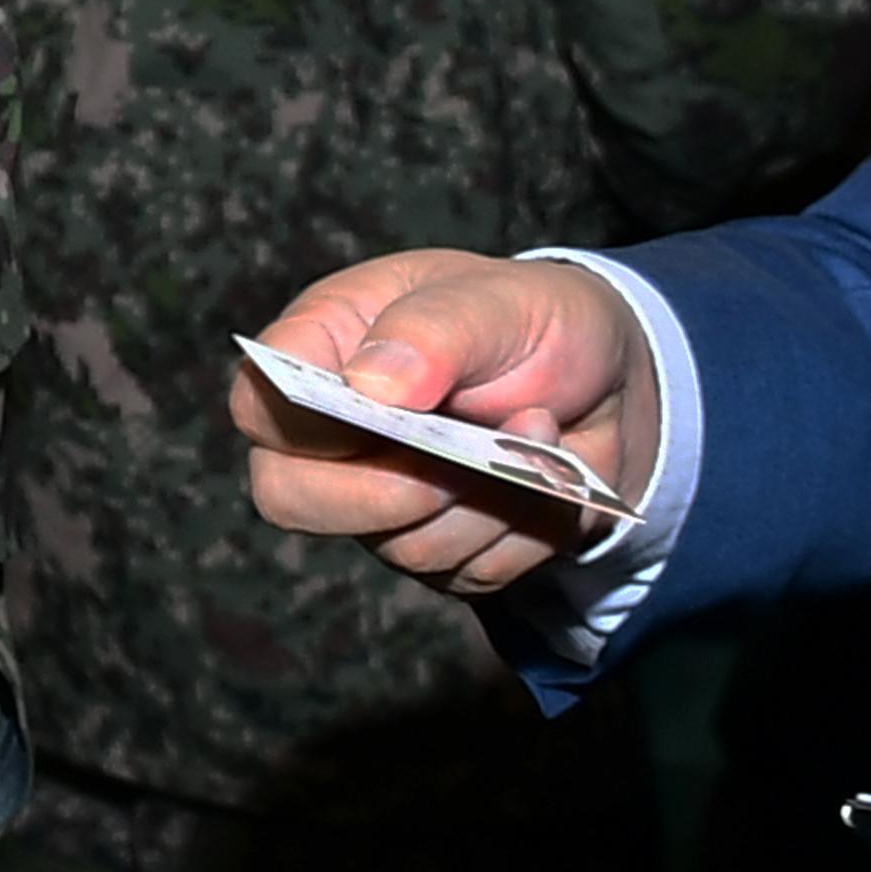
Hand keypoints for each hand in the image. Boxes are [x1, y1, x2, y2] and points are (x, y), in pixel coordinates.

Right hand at [229, 250, 649, 595]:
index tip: (394, 406)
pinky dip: (525, 530)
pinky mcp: (437, 550)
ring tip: (537, 433)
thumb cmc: (532, 320)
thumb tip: (372, 384)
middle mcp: (331, 437)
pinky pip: (468, 573)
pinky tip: (545, 480)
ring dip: (487, 501)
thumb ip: (432, 329)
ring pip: (399, 545)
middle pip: (290, 497)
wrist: (610, 379)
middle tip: (466, 457)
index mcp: (321, 353)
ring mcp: (377, 501)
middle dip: (393, 490)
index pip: (260, 405)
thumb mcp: (496, 298)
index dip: (303, 423)